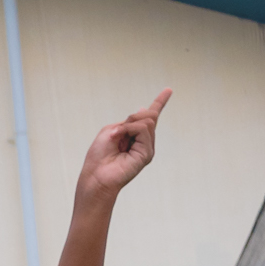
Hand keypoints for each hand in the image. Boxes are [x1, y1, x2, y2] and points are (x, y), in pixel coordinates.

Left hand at [75, 90, 169, 208]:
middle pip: (148, 115)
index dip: (159, 102)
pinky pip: (144, 130)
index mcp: (133, 134)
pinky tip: (121, 141)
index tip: (168, 90)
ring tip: (117, 138)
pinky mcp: (147, 154)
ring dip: (129, 125)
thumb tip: (144, 111)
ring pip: (147, 121)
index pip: (150, 117)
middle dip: (131, 118)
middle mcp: (143, 140)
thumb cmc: (99, 156)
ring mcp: (147, 147)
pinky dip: (130, 130)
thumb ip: (128, 122)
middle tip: (117, 132)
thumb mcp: (111, 131)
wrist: (96, 175)